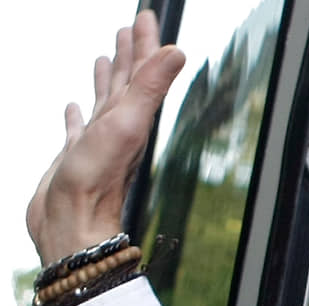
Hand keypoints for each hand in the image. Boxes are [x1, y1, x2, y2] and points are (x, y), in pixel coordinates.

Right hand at [27, 10, 184, 265]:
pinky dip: (77, 115)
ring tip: (103, 56)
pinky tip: (74, 107)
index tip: (147, 17)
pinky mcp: (74, 157)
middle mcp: (117, 125)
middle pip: (125, 80)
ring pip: (103, 100)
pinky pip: (77, 128)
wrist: (71, 222)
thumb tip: (176, 52)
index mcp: (132, 115)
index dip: (145, 42)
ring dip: (105, 77)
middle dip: (129, 52)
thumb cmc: (97, 180)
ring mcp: (96, 141)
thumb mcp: (125, 124)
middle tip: (130, 27)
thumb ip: (149, 87)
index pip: (142, 69)